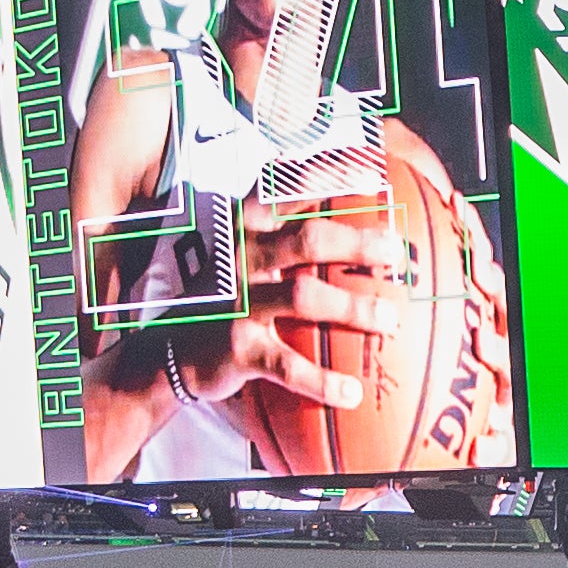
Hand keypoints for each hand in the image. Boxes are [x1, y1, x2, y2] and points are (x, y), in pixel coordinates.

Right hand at [166, 184, 408, 423]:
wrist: (173, 348)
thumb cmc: (232, 294)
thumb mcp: (251, 252)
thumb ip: (293, 230)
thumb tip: (362, 212)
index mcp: (249, 226)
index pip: (289, 188)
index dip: (331, 176)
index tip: (374, 173)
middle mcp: (243, 256)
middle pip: (307, 240)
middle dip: (355, 243)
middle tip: (394, 252)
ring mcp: (239, 302)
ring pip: (303, 297)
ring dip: (352, 308)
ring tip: (391, 320)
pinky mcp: (238, 348)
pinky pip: (288, 365)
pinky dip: (323, 381)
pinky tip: (353, 393)